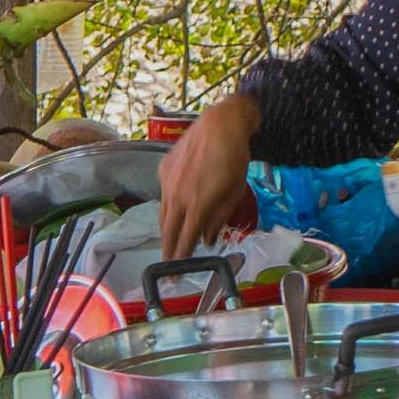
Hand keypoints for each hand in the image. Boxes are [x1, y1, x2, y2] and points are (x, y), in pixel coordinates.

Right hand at [153, 94, 263, 259]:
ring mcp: (167, 182)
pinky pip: (164, 194)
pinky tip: (177, 207)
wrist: (220, 124)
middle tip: (168, 268)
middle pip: (168, 231)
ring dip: (166, 232)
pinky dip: (169, 205)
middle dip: (167, 252)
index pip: (185, 239)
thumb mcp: (234, 192)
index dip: (180, 259)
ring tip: (168, 245)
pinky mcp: (163, 169)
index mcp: (198, 204)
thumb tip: (207, 239)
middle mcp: (178, 196)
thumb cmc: (234, 159)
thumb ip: (218, 218)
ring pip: (163, 214)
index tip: (177, 273)